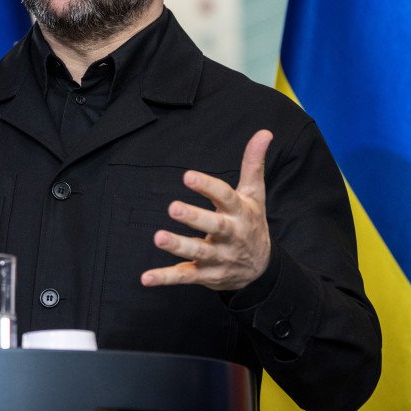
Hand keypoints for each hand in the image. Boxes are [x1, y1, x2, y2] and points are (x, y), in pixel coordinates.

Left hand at [141, 130, 272, 290]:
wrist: (261, 270)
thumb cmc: (251, 222)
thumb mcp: (255, 194)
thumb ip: (253, 164)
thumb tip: (264, 132)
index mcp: (240, 213)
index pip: (225, 197)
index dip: (208, 187)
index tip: (188, 176)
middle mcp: (231, 236)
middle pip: (215, 227)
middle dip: (195, 219)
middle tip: (173, 207)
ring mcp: (218, 258)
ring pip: (198, 253)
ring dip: (178, 247)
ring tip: (158, 237)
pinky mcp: (205, 275)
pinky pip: (185, 277)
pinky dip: (165, 278)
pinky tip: (146, 278)